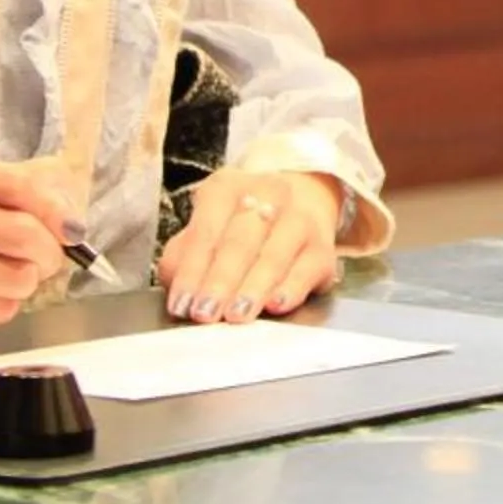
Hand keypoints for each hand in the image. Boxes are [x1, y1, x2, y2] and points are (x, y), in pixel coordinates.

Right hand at [0, 153, 78, 345]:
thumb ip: (13, 186)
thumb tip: (69, 210)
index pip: (16, 185)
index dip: (54, 209)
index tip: (68, 225)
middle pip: (22, 234)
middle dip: (49, 251)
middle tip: (47, 257)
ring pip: (16, 275)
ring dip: (25, 280)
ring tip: (5, 274)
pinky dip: (3, 304)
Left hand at [158, 170, 343, 323]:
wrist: (303, 199)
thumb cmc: (243, 223)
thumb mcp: (208, 226)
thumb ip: (185, 256)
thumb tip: (178, 287)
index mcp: (227, 188)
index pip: (205, 232)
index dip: (191, 271)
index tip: (180, 305)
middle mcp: (267, 195)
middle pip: (240, 242)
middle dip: (220, 282)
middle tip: (204, 313)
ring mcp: (300, 219)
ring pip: (274, 256)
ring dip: (252, 288)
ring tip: (236, 315)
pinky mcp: (324, 247)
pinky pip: (308, 269)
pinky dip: (291, 289)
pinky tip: (277, 304)